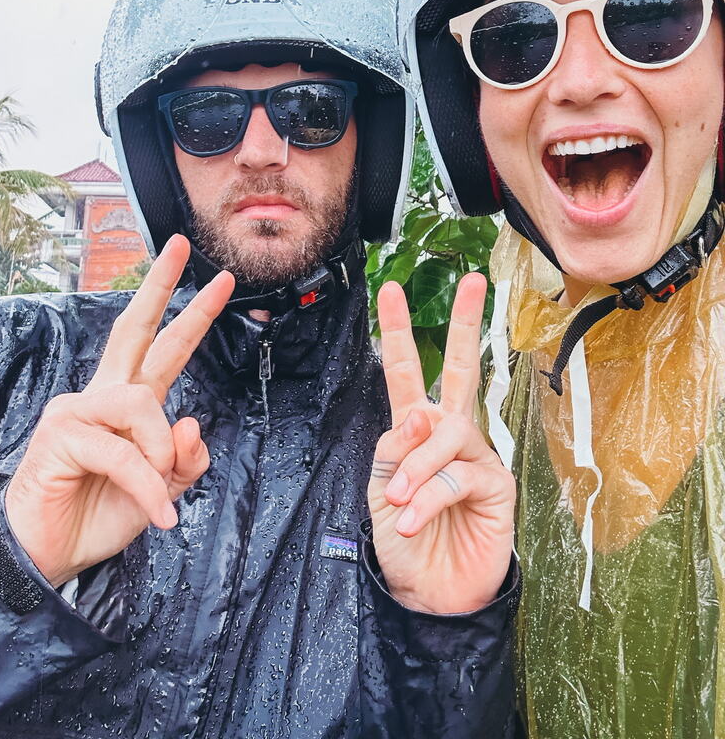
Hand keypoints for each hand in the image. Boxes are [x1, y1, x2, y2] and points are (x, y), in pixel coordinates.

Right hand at [5, 235, 233, 587]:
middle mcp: (102, 397)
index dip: (191, 316)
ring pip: (142, 401)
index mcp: (128, 406)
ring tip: (159, 487)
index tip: (219, 282)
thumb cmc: (98, 516)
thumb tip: (192, 421)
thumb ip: (184, 459)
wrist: (49, 557)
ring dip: (161, 449)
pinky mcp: (60, 433)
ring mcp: (77, 410)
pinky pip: (122, 450)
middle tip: (180, 247)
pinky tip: (155, 512)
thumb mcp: (162, 490)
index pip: (163, 349)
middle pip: (133, 329)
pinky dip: (146, 483)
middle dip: (160, 286)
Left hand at [369, 273, 515, 614]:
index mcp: (415, 431)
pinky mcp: (496, 486)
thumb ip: (394, 446)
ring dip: (415, 468)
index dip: (399, 331)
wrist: (427, 594)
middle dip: (466, 324)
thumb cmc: (403, 540)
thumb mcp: (381, 487)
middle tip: (475, 281)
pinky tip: (413, 520)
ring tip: (397, 501)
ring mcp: (477, 457)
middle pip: (461, 370)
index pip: (406, 372)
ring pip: (446, 434)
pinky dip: (427, 497)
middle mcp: (450, 434)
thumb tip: (419, 411)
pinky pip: (456, 477)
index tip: (392, 289)